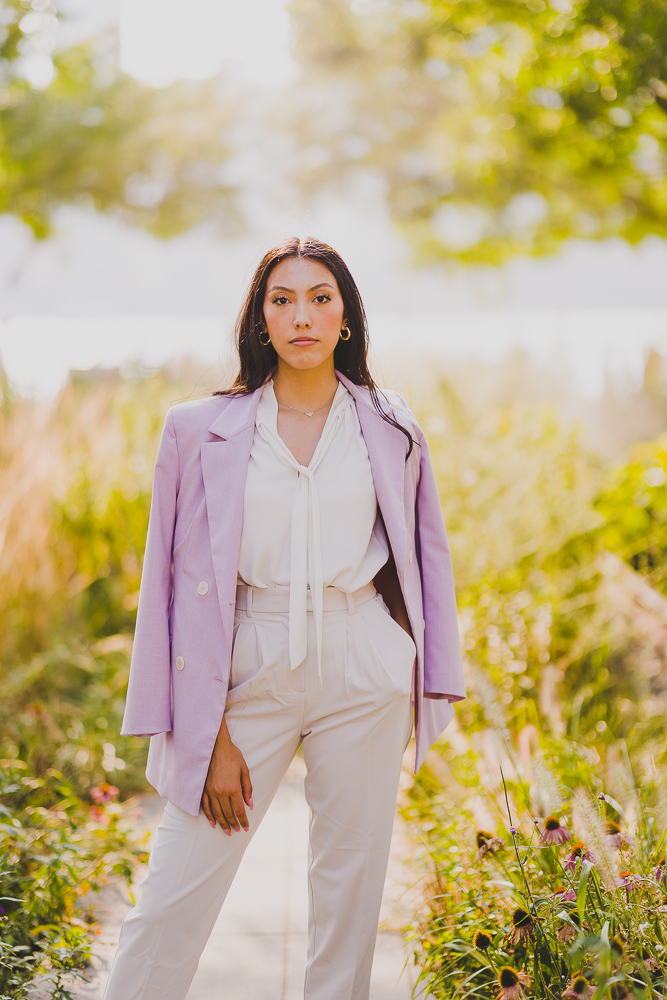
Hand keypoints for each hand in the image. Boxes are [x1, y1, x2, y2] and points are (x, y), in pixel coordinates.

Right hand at [201, 717, 252, 835]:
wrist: (215, 746)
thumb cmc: (232, 756)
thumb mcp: (244, 770)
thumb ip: (247, 789)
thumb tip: (250, 805)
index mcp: (233, 787)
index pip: (239, 810)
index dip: (243, 820)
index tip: (246, 827)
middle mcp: (221, 792)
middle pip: (228, 814)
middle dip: (234, 824)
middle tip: (238, 831)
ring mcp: (210, 791)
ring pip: (216, 813)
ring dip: (222, 824)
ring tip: (227, 832)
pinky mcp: (203, 789)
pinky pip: (205, 806)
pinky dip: (209, 816)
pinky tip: (213, 823)